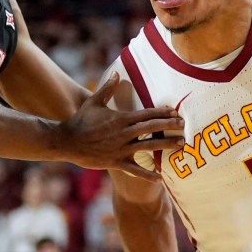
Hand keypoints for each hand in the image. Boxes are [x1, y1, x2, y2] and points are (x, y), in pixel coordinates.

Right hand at [59, 73, 184, 180]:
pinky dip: (148, 174)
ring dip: (166, 145)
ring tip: (180, 144)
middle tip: (184, 125)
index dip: (162, 112)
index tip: (175, 112)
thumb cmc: (80, 121)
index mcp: (120, 118)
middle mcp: (123, 133)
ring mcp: (121, 149)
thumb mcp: (93, 102)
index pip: (146, 114)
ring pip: (148, 146)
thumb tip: (116, 73)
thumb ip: (107, 88)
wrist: (67, 142)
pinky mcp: (116, 162)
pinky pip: (135, 170)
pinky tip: (160, 178)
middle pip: (151, 128)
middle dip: (169, 126)